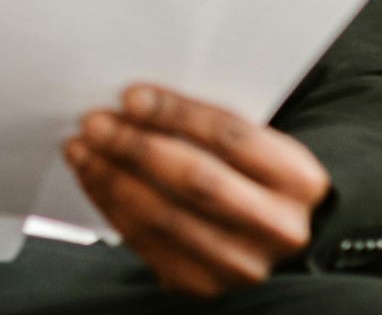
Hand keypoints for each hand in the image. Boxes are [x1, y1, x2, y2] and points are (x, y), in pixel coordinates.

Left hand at [64, 84, 330, 297]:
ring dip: (112, 177)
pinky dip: (111, 204)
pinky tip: (94, 176)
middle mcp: (279, 228)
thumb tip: (136, 101)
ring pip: (164, 216)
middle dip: (136, 147)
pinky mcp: (203, 284)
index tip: (131, 96)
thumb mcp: (256, 144)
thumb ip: (210, 124)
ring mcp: (241, 264)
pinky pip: (146, 242)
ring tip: (82, 147)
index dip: (177, 114)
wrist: (270, 233)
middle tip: (95, 122)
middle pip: (196, 180)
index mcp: (299, 179)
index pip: (232, 137)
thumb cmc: (252, 173)